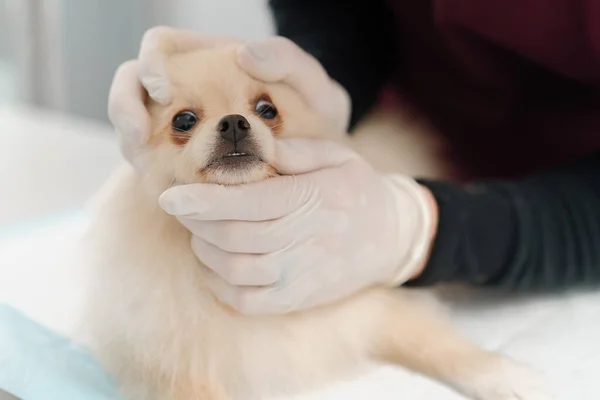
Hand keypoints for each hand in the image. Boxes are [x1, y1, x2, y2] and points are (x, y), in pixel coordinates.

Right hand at [108, 27, 349, 169]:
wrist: (323, 157)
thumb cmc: (316, 113)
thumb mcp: (312, 84)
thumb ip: (287, 60)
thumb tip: (243, 52)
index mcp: (208, 62)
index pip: (158, 47)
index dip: (150, 64)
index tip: (166, 90)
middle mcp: (187, 94)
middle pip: (131, 88)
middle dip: (124, 110)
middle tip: (139, 136)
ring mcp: (181, 131)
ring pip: (135, 131)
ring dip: (133, 147)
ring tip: (147, 166)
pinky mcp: (185, 164)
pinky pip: (157, 168)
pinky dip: (157, 177)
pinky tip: (172, 191)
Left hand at [159, 139, 437, 314]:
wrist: (390, 237)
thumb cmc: (357, 189)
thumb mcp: (337, 156)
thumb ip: (294, 152)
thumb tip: (251, 146)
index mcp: (313, 198)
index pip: (248, 203)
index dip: (202, 201)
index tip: (170, 196)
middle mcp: (306, 240)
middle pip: (234, 237)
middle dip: (195, 222)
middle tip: (182, 207)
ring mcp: (302, 275)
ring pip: (236, 271)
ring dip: (205, 251)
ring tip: (198, 232)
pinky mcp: (298, 298)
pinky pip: (248, 301)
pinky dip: (219, 286)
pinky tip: (213, 264)